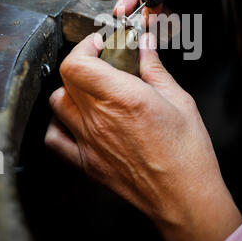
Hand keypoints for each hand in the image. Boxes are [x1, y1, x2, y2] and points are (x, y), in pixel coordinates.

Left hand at [46, 32, 241, 240]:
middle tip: (102, 62)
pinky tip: (77, 121)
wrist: (184, 196)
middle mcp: (99, 118)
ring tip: (92, 90)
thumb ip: (155, 69)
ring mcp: (89, 142)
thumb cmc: (186, 151)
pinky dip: (59, 124)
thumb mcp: (178, 99)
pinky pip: (55, 138)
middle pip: (67, 79)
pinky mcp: (87, 163)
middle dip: (82, 62)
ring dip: (70, 90)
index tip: (98, 44)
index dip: (83, 47)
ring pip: (58, 104)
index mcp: (122, 97)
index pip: (78, 63)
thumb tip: (145, 45)